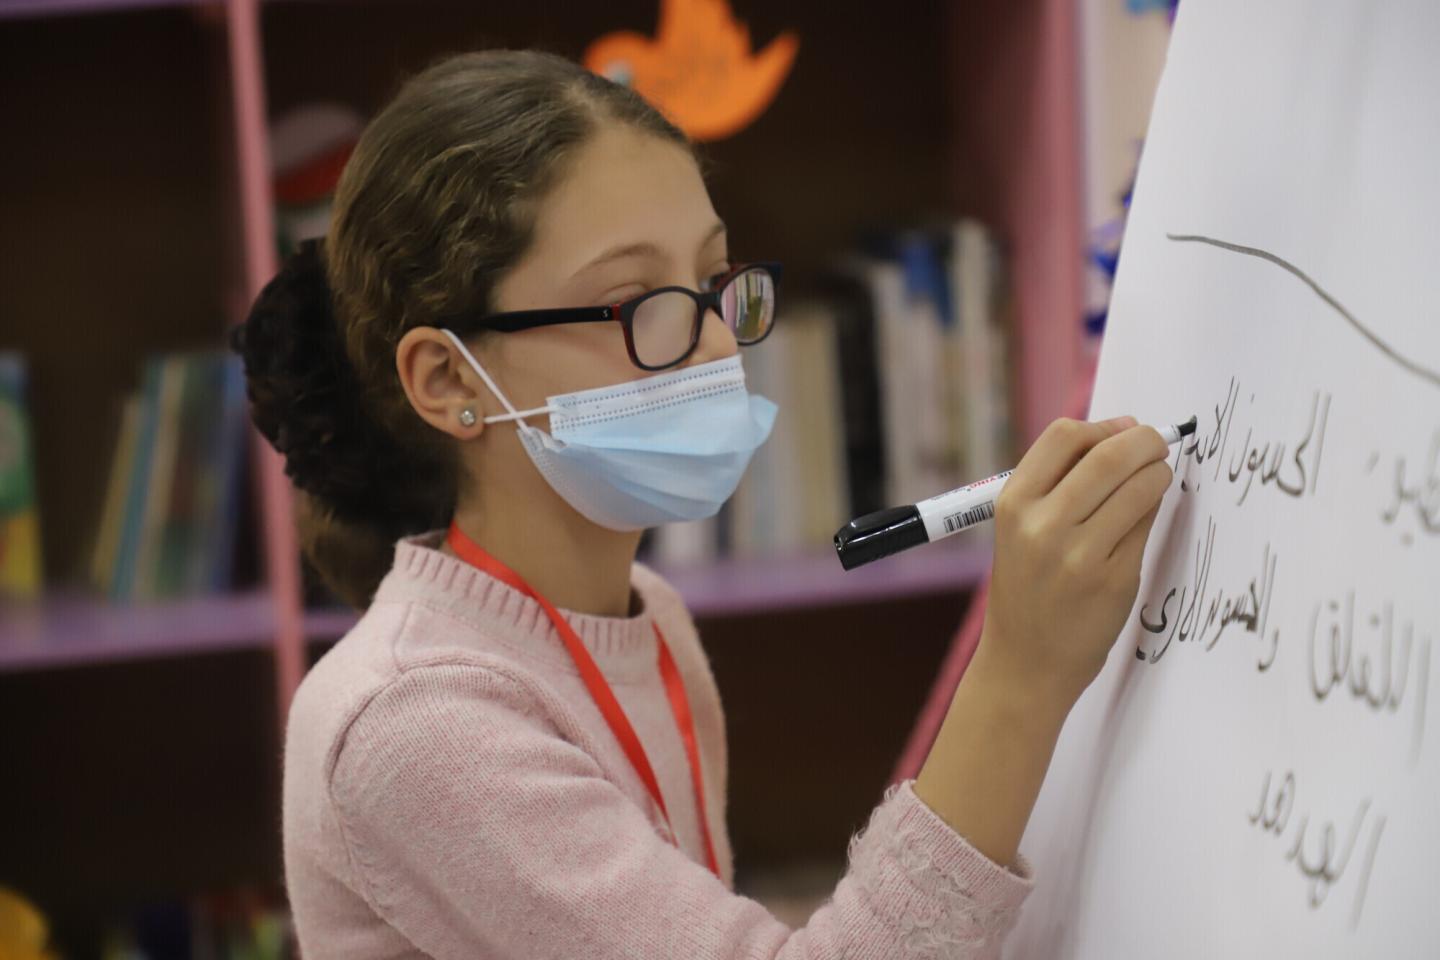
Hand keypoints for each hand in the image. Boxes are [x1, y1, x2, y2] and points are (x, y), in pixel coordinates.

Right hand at [977, 415, 1173, 713]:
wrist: (1024, 663)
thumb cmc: (1027, 588)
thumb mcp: (1020, 529)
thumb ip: (1060, 483)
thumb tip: (1123, 432)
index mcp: (1014, 504)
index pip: (1065, 436)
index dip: (1103, 426)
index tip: (1123, 430)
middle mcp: (1043, 525)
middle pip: (1110, 455)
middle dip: (1146, 440)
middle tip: (1158, 445)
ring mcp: (1080, 555)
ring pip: (1141, 487)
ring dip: (1158, 474)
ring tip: (1155, 480)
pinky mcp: (1114, 580)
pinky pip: (1147, 526)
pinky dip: (1152, 512)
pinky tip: (1143, 518)